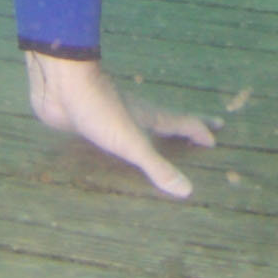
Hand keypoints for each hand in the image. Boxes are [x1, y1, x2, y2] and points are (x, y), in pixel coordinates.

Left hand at [25, 51, 215, 199]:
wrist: (63, 86)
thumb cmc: (100, 110)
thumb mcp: (131, 144)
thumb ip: (157, 166)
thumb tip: (188, 191)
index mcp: (150, 117)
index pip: (182, 122)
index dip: (199, 131)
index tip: (215, 138)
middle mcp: (136, 114)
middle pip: (167, 120)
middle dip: (186, 126)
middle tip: (206, 126)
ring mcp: (114, 115)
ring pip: (143, 124)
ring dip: (158, 131)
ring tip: (165, 137)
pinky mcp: (93, 120)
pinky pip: (117, 132)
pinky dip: (128, 137)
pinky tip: (119, 142)